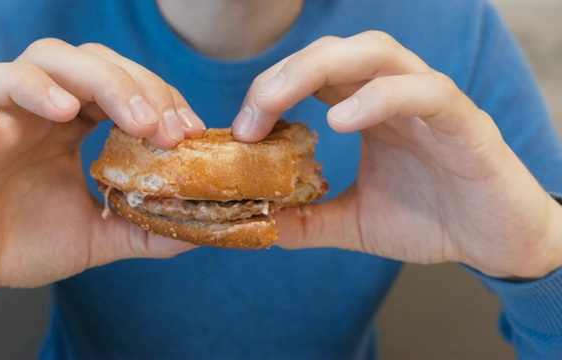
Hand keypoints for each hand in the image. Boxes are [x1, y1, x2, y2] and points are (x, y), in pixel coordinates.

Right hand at [0, 39, 202, 315]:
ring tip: (138, 124)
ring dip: (104, 83)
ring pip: (52, 58)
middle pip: (97, 63)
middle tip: (172, 130)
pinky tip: (66, 113)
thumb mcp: (98, 237)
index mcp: (73, 124)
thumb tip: (199, 233)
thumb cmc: (22, 245)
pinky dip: (31, 86)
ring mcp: (5, 108)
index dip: (163, 98)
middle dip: (143, 88)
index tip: (193, 131)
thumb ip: (145, 230)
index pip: (125, 85)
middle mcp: (43, 106)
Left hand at [233, 32, 561, 278]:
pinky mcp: (465, 122)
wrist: (498, 243)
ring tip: (275, 102)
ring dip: (316, 69)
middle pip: (335, 52)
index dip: (270, 91)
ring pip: (376, 53)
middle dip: (283, 74)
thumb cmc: (432, 221)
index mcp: (368, 109)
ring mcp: (430, 102)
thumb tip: (260, 224)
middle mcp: (395, 94)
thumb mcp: (355, 223)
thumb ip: (310, 220)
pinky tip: (342, 121)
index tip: (241, 130)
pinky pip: (425, 91)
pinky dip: (380, 97)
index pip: (312, 76)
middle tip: (249, 115)